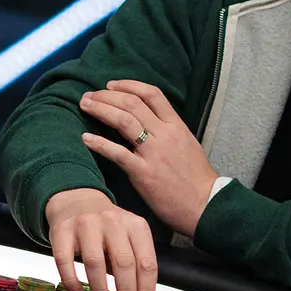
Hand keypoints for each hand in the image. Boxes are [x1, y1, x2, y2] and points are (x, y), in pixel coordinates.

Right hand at [44, 187, 156, 290]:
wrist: (77, 200)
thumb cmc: (105, 226)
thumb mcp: (128, 236)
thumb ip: (134, 263)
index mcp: (135, 225)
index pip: (146, 263)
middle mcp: (112, 222)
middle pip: (123, 263)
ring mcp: (86, 224)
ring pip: (95, 263)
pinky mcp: (62, 231)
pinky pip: (65, 261)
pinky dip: (72, 282)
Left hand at [79, 80, 219, 237]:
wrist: (206, 205)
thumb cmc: (196, 178)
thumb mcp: (187, 144)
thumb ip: (168, 130)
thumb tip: (148, 121)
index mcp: (176, 126)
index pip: (152, 94)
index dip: (128, 85)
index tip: (111, 85)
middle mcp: (165, 134)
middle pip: (132, 103)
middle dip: (107, 96)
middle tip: (89, 95)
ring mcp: (154, 153)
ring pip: (124, 121)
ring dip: (101, 110)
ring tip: (85, 106)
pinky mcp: (143, 173)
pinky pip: (117, 153)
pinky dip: (100, 144)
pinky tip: (86, 138)